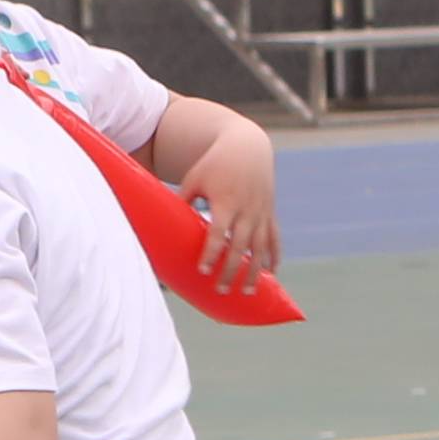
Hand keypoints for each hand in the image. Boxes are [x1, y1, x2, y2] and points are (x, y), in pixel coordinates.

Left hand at [183, 125, 285, 283]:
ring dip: (255, 271)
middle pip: (241, 246)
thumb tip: (163, 225)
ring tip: (246, 291)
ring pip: (261, 247)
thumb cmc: (214, 164)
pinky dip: (274, 256)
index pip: (219, 233)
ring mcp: (261, 213)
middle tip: (220, 290)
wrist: (247, 148)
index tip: (203, 271)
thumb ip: (183, 201)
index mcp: (226, 201)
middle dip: (231, 270)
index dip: (212, 253)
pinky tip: (271, 273)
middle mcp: (247, 210)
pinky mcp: (270, 213)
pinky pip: (275, 238)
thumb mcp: (194, 179)